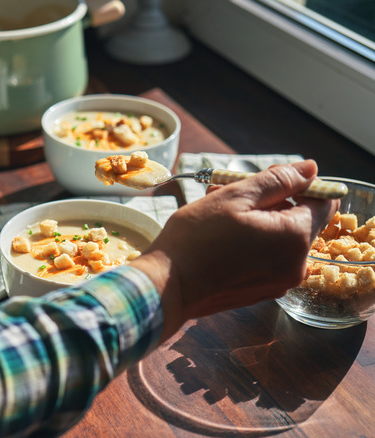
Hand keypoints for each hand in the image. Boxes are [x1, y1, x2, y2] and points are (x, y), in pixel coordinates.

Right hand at [130, 160, 338, 340]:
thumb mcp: (235, 197)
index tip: (268, 181)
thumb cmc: (196, 240)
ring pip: (281, 240)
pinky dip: (252, 245)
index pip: (324, 202)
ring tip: (220, 218)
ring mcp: (279, 283)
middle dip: (272, 203)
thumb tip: (310, 168)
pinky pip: (268, 260)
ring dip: (259, 223)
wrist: (167, 288)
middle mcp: (296, 265)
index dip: (300, 185)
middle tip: (232, 195)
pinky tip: (221, 241)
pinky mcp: (261, 293)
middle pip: (300, 220)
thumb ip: (278, 180)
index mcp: (295, 238)